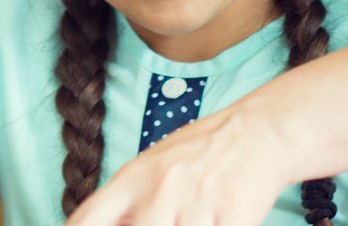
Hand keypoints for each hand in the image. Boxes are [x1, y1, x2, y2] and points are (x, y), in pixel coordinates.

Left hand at [66, 106, 288, 225]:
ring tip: (195, 221)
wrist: (259, 131)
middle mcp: (161, 187)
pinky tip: (216, 223)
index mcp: (134, 177)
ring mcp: (197, 201)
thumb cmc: (201, 154)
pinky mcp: (234, 213)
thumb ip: (125, 205)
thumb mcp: (154, 167)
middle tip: (168, 224)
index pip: (88, 219)